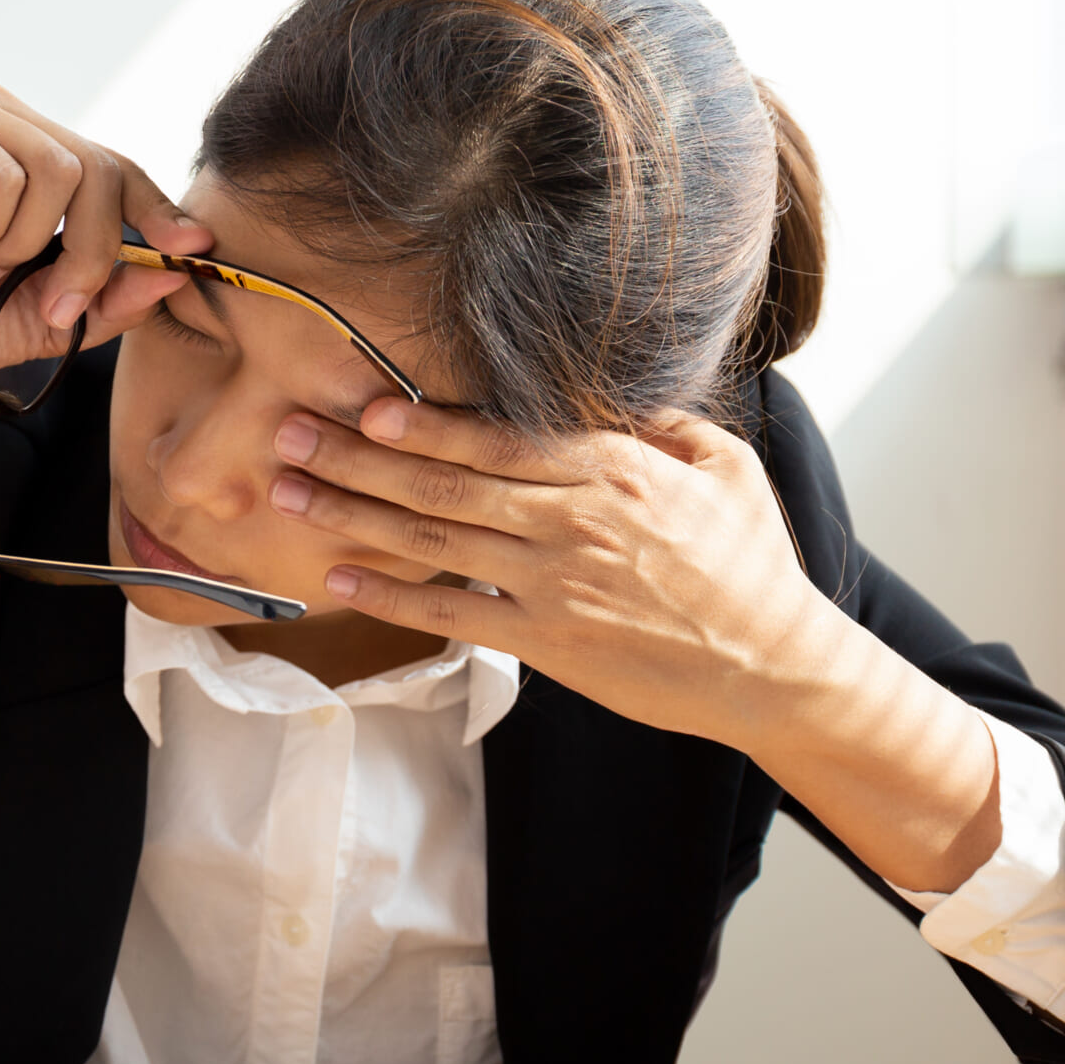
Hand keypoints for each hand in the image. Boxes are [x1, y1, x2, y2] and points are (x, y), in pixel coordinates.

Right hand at [0, 86, 206, 581]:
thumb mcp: (48, 315)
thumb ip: (110, 296)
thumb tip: (176, 274)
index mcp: (27, 145)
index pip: (113, 163)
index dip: (157, 207)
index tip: (191, 249)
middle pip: (97, 167)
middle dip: (91, 252)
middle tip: (56, 305)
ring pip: (58, 170)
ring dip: (27, 245)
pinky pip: (3, 174)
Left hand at [269, 396, 1005, 889]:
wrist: (776, 666)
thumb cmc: (753, 566)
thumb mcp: (725, 468)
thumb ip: (662, 426)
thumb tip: (613, 398)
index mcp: (613, 467)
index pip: (497, 438)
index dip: (422, 422)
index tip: (363, 403)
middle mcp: (572, 519)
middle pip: (445, 482)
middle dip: (358, 456)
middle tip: (289, 432)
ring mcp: (556, 584)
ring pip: (435, 541)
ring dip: (353, 515)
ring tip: (288, 492)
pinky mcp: (549, 643)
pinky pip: (454, 615)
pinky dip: (392, 597)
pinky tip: (340, 580)